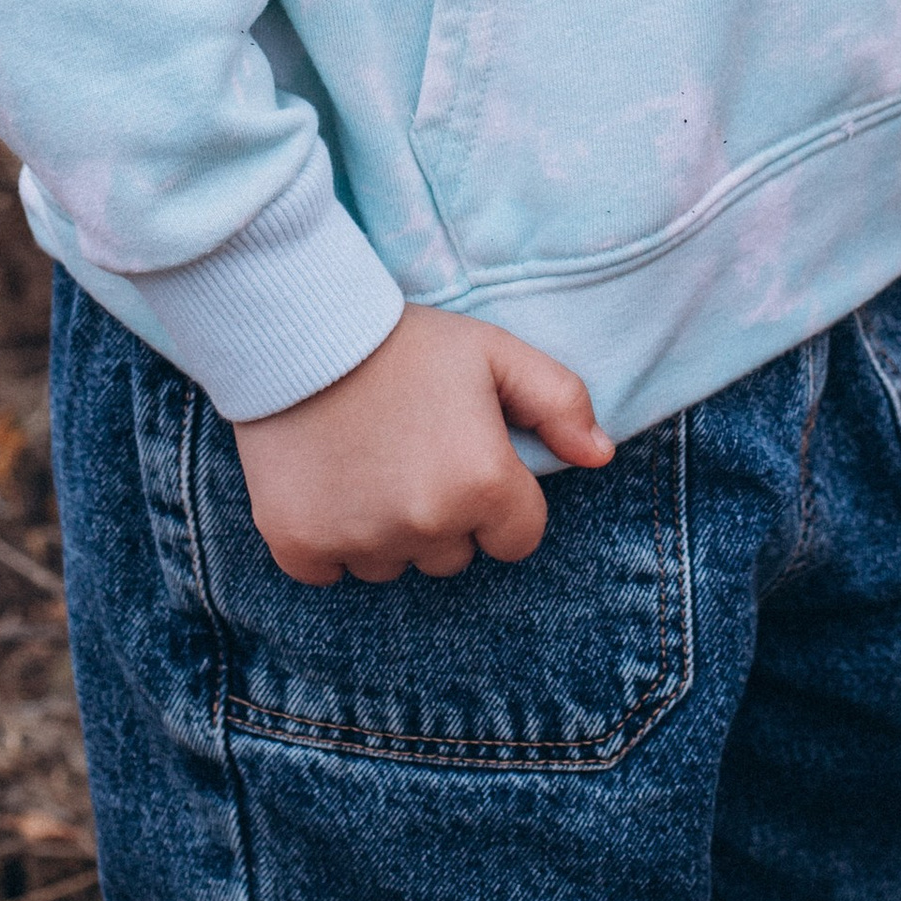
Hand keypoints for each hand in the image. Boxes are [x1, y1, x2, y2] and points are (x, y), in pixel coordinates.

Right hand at [233, 305, 611, 586]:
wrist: (300, 328)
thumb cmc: (407, 340)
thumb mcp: (495, 352)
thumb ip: (560, 402)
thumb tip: (600, 455)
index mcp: (483, 484)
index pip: (518, 539)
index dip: (498, 500)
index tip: (466, 459)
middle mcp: (426, 525)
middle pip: (453, 556)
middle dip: (442, 516)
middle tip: (410, 450)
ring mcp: (360, 541)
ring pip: (392, 566)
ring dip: (385, 530)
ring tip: (366, 460)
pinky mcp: (300, 545)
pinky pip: (330, 572)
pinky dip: (328, 539)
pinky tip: (326, 482)